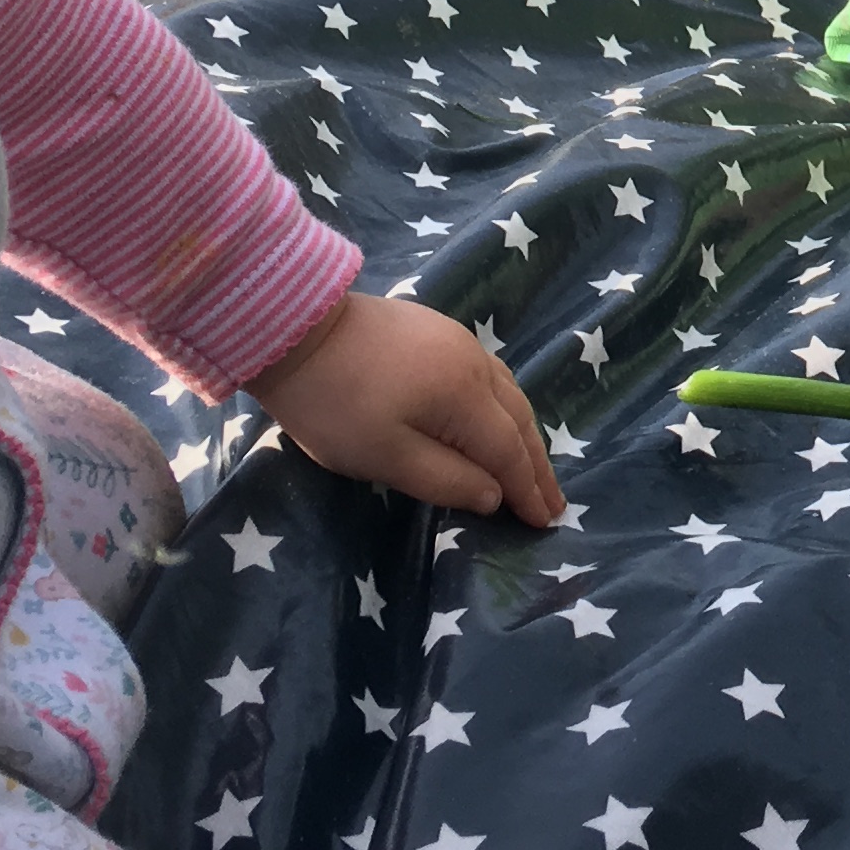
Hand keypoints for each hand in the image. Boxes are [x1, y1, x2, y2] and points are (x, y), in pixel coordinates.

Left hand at [250, 293, 563, 524]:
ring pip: (507, 394)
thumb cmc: (336, 402)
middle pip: (517, 420)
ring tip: (534, 469)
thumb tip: (494, 497)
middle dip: (536, 466)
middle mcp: (474, 364)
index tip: (545, 523)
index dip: (527, 489)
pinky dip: (503, 409)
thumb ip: (445, 479)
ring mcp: (457, 341)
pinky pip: (489, 376)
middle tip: (553, 505)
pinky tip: (498, 420)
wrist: (296, 326)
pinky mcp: (437, 331)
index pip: (508, 451)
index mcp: (464, 396)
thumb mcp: (384, 456)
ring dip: (523, 435)